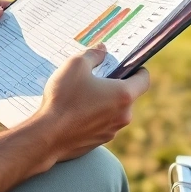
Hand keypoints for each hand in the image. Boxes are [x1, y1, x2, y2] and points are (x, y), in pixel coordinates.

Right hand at [32, 44, 149, 162]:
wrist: (47, 136)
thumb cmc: (63, 98)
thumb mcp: (75, 65)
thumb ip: (93, 54)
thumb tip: (102, 49)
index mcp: (123, 95)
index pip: (144, 80)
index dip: (138, 69)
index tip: (128, 65)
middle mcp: (123, 115)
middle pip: (127, 96)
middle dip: (114, 85)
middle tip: (96, 77)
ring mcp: (111, 131)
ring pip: (113, 111)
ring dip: (103, 102)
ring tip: (81, 95)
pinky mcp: (98, 142)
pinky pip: (101, 124)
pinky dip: (93, 117)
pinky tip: (74, 111)